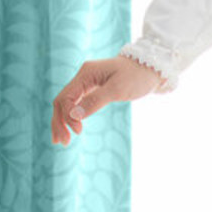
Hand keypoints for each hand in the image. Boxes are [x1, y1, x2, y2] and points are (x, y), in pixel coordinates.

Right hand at [51, 54, 165, 145]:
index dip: (67, 116)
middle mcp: (83, 77)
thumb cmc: (137, 76)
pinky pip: (76, 103)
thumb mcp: (118, 89)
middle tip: (61, 143)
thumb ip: (95, 101)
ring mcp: (87, 82)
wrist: (152, 68)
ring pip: (66, 103)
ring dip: (62, 121)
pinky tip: (71, 128)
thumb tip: (73, 115)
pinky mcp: (93, 88)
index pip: (65, 97)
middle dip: (59, 122)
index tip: (78, 132)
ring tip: (61, 141)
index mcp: (86, 74)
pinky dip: (71, 116)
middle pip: (61, 101)